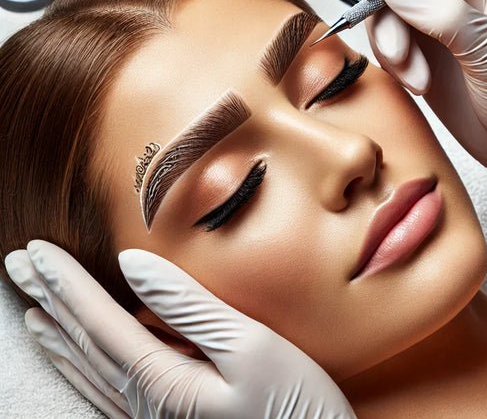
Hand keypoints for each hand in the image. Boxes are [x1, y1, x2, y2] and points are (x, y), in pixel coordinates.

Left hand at [5, 240, 355, 418]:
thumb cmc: (292, 403)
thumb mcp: (250, 346)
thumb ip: (189, 306)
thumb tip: (135, 266)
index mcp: (163, 379)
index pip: (99, 320)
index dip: (67, 283)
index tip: (38, 251)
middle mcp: (144, 402)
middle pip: (82, 342)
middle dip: (48, 299)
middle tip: (16, 267)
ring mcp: (150, 416)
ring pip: (87, 366)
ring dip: (56, 331)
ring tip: (32, 308)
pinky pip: (103, 387)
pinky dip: (79, 363)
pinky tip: (73, 353)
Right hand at [359, 0, 486, 207]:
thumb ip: (445, 15)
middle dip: (386, 11)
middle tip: (398, 49)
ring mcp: (427, 17)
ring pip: (380, 10)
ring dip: (389, 46)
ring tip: (417, 77)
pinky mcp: (413, 47)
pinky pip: (381, 41)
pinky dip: (391, 64)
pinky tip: (418, 82)